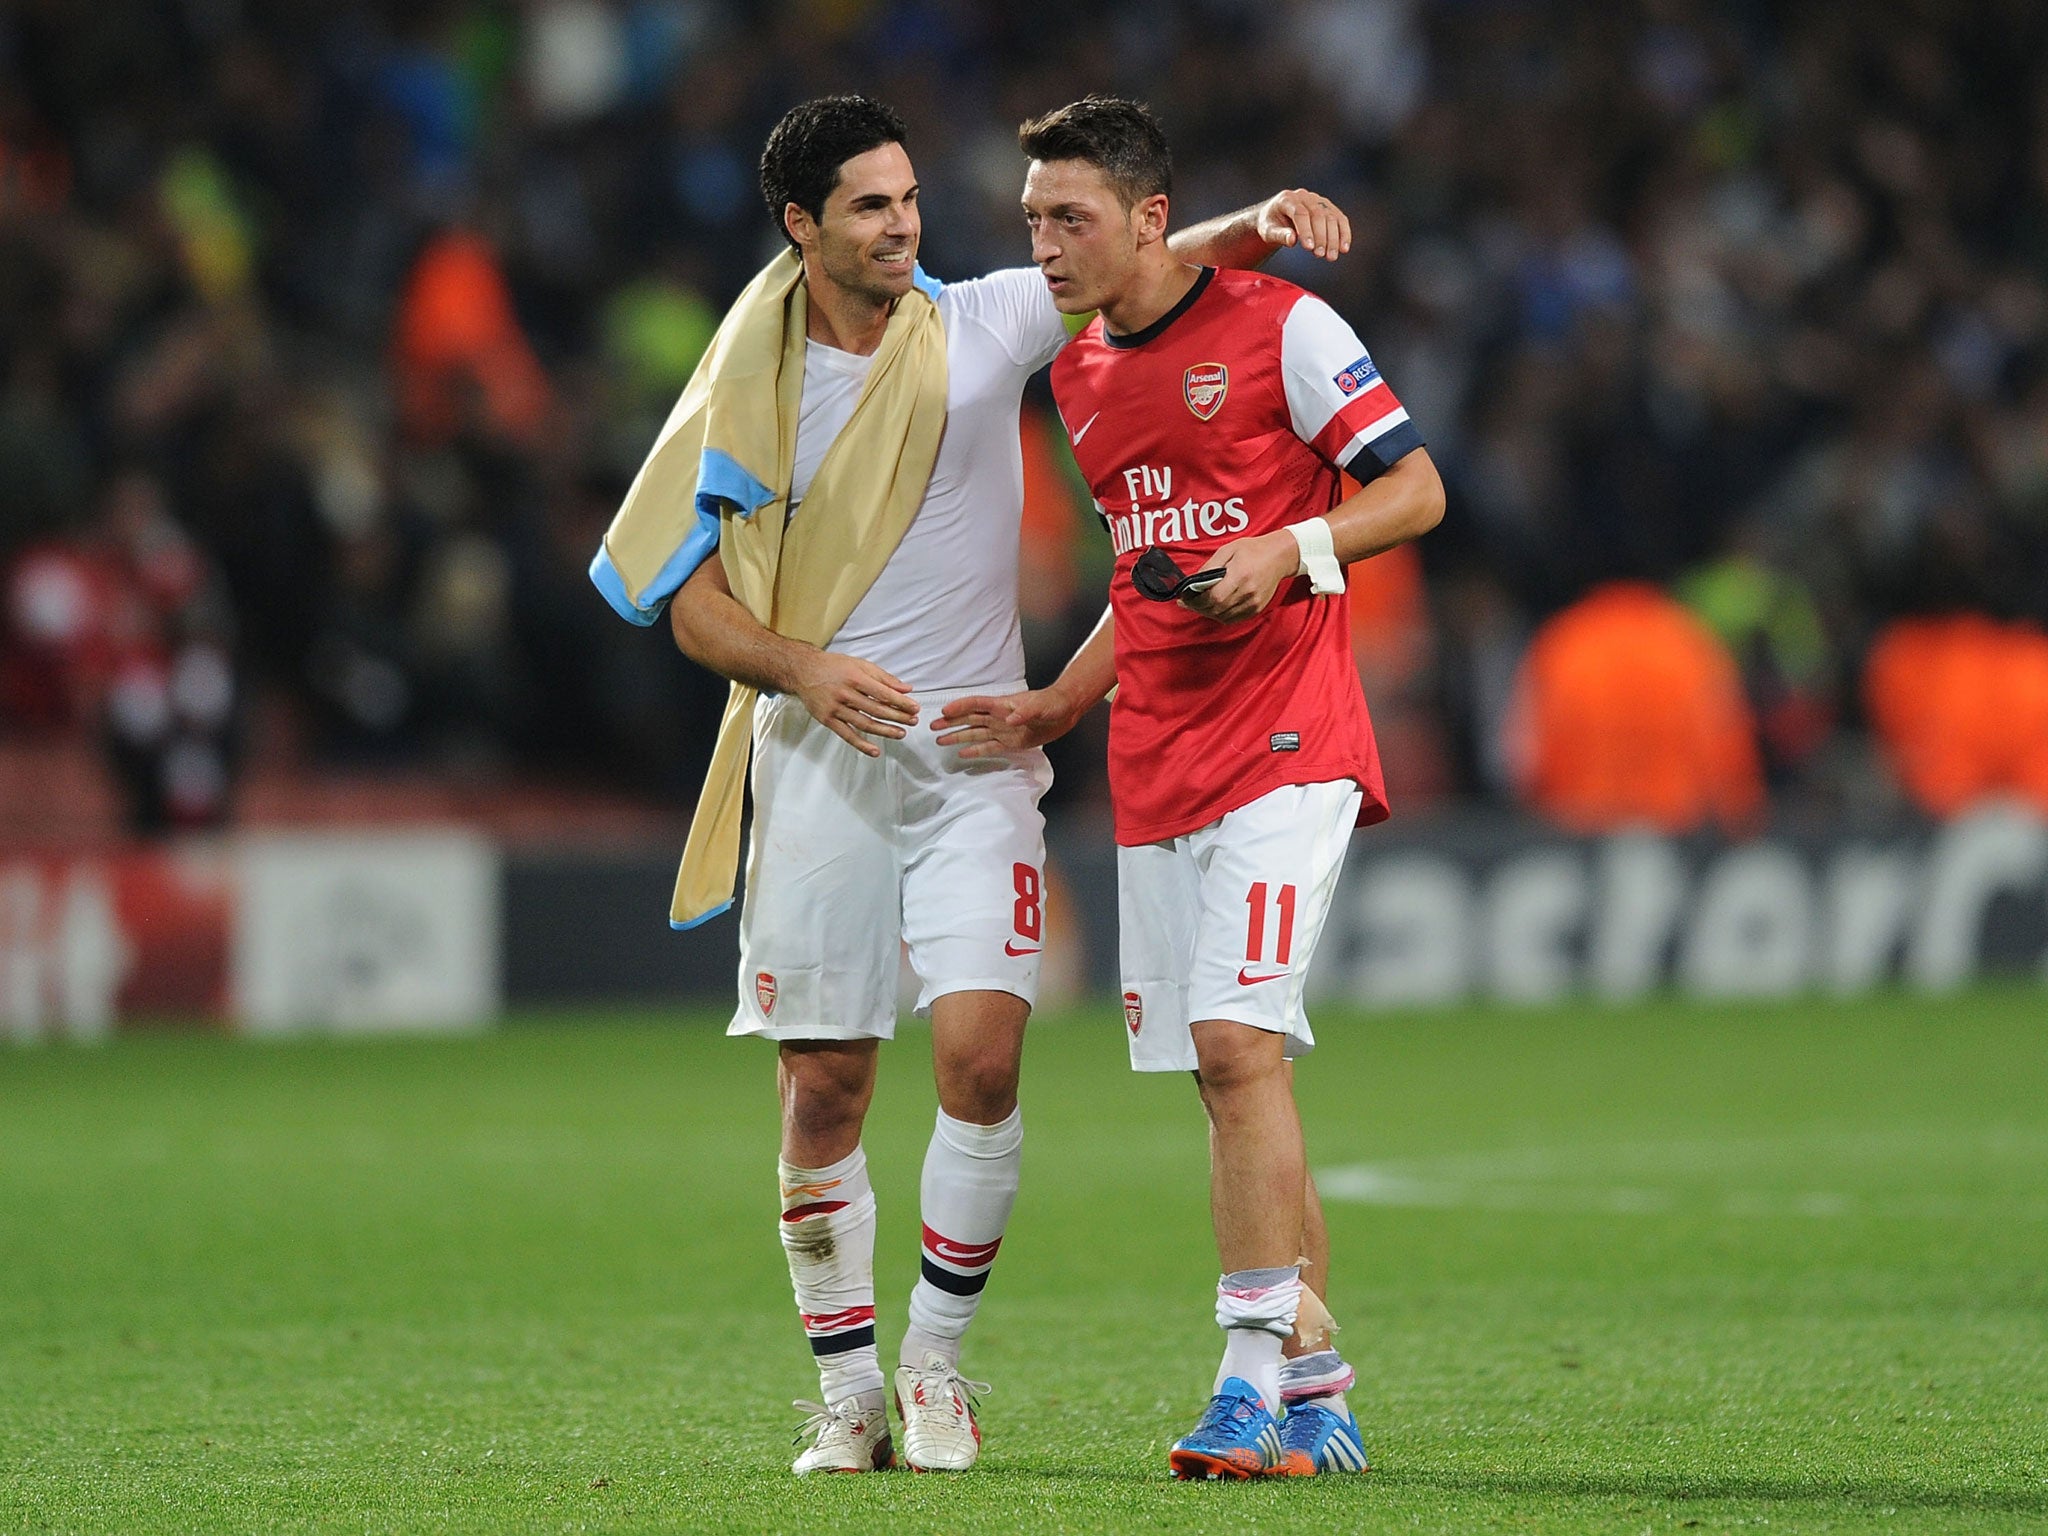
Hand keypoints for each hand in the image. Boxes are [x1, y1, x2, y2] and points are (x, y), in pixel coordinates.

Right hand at [790, 650, 917, 756]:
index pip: (883, 693)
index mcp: (855, 678)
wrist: (803, 670)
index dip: (901, 702)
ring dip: (885, 731)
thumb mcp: (860, 664)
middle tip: (913, 721)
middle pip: (876, 710)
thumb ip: (884, 677)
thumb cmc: (833, 666)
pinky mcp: (828, 720)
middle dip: (898, 717)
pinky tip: (875, 750)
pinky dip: (862, 744)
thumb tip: (906, 688)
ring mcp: (835, 709)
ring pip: (865, 724)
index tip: (915, 708)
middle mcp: (845, 694)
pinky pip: (847, 735)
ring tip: (901, 733)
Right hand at [932, 686, 1079, 758]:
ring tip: (939, 741)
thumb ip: (1025, 712)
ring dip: (957, 736)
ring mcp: (1002, 730)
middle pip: (969, 719)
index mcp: (1003, 704)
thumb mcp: (1041, 705)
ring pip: (974, 733)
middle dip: (951, 722)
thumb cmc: (1053, 703)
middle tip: (932, 726)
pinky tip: (962, 754)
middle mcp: (998, 717)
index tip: (945, 711)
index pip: (976, 704)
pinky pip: (988, 747)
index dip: (960, 707)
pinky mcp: (1010, 742)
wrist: (1065, 712)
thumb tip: (1011, 718)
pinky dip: (975, 750)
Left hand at [1180, 532, 1298, 622]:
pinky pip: (1233, 619)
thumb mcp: (1228, 550)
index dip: (1196, 601)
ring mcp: (1254, 602)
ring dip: (1208, 612)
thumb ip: (1210, 566)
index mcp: (1240, 575)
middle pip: (1217, 609)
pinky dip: (1220, 615)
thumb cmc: (1252, 550)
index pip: (1214, 597)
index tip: (1184, 598)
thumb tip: (1194, 581)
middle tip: (1188, 602)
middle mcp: (1248, 592)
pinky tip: (1214, 607)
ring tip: (1199, 604)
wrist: (1279, 556)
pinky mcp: (1257, 609)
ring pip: (1223, 617)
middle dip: (1198, 608)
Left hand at [1257, 189, 1351, 261]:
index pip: (1300, 213)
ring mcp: (1318, 200)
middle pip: (1318, 215)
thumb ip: (1279, 235)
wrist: (1276, 215)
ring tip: (1331, 257)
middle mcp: (1304, 196)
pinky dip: (1344, 234)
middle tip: (1320, 255)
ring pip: (1331, 217)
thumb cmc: (1270, 224)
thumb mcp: (1267, 231)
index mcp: (1287, 199)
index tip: (1309, 248)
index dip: (1306, 230)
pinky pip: (1340, 219)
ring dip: (1333, 238)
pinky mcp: (1328, 208)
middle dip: (1321, 237)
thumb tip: (1292, 240)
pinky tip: (1344, 249)